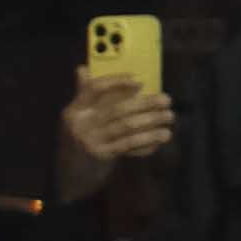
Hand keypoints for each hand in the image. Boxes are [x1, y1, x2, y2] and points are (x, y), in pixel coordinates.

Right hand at [54, 75, 175, 203]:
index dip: (117, 82)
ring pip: (127, 127)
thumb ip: (83, 95)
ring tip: (169, 118)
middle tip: (167, 100)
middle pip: (118, 109)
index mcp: (74, 110)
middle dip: (146, 103)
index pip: (95, 89)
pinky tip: (160, 137)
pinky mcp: (101, 156)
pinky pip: (129, 145)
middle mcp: (80, 125)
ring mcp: (90, 142)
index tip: (140, 81)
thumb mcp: (76, 116)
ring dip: (152, 122)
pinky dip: (146, 141)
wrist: (71, 170)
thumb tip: (82, 70)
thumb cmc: (80, 136)